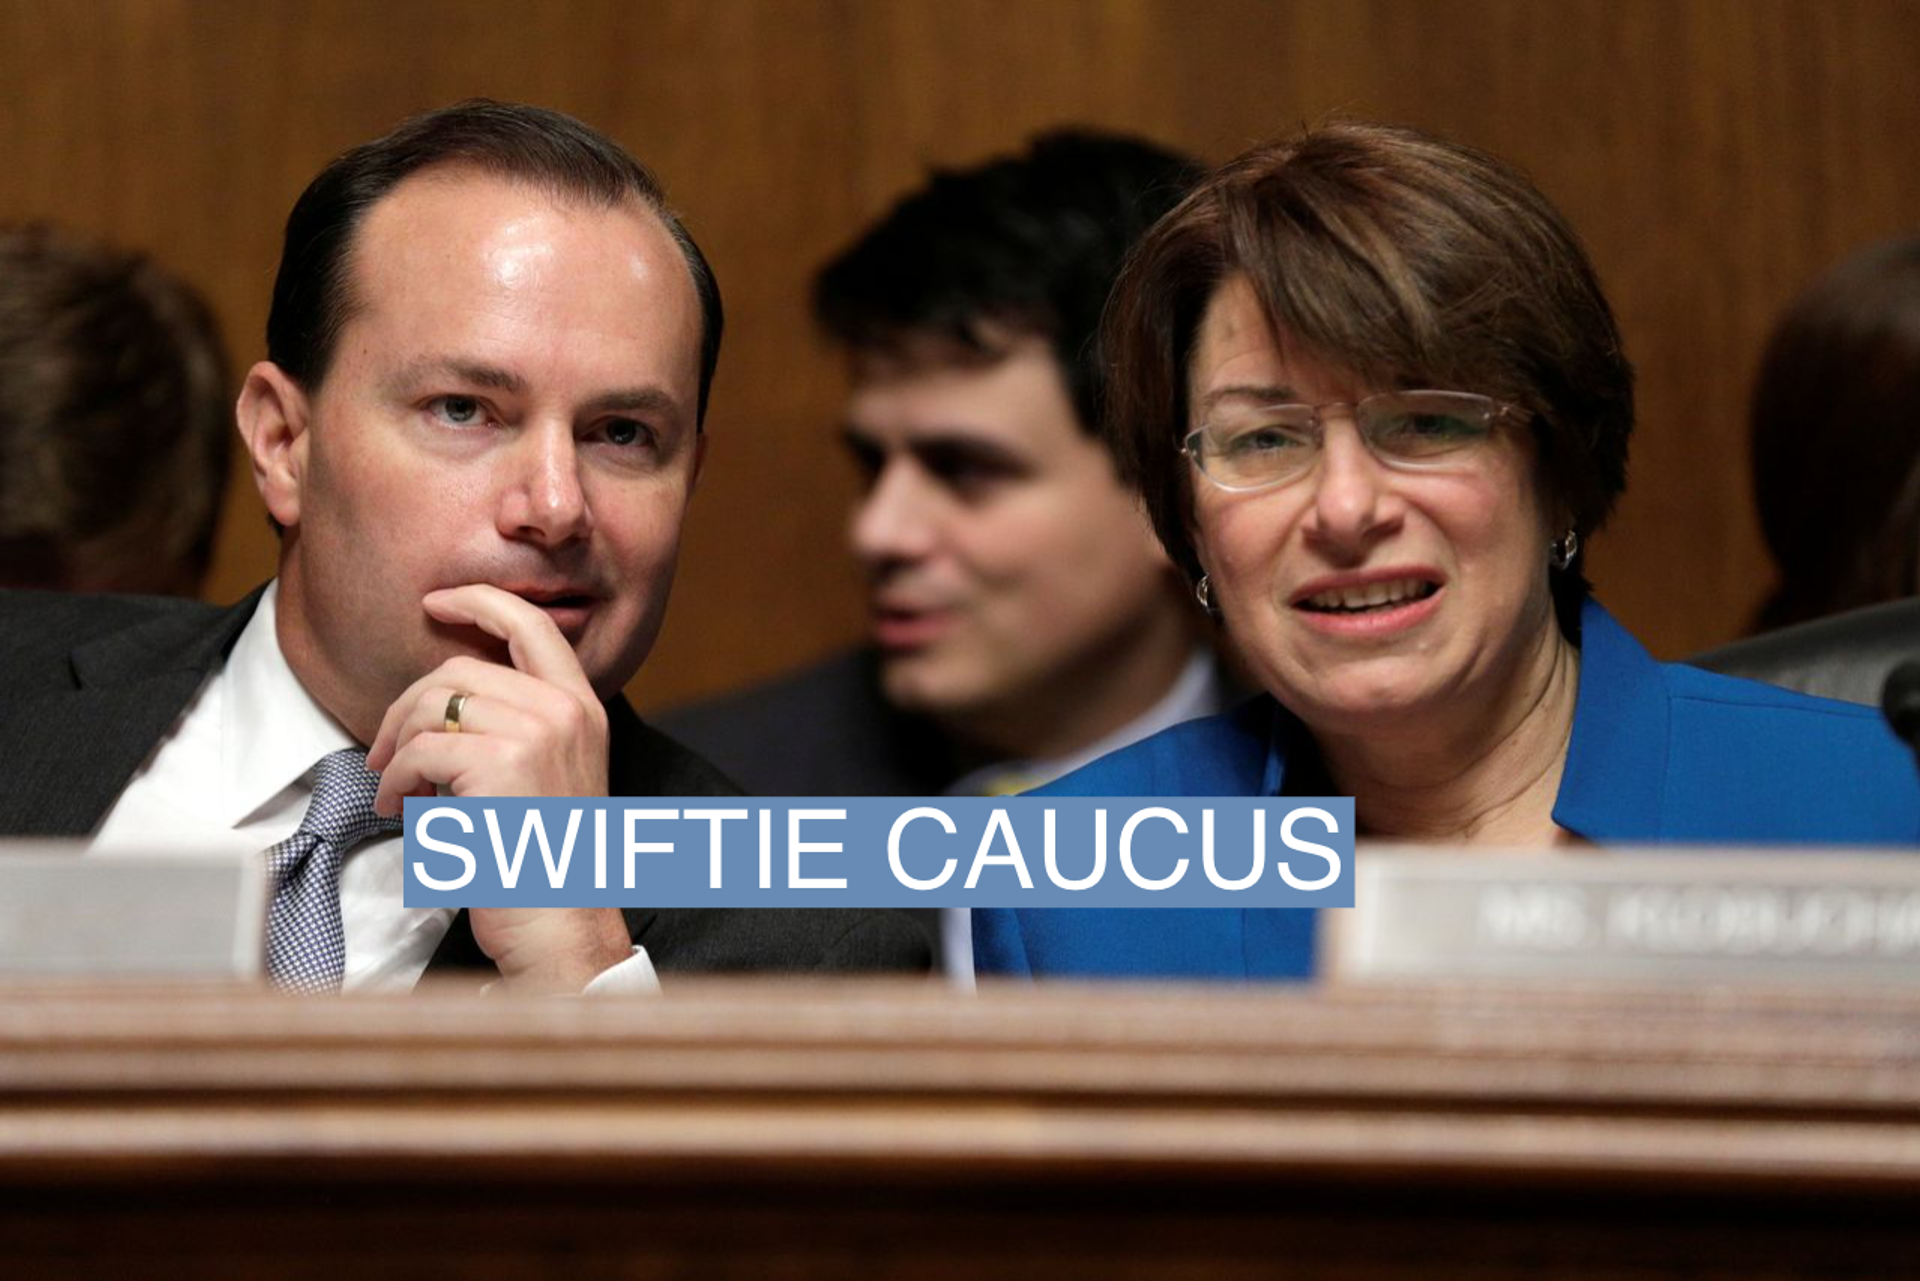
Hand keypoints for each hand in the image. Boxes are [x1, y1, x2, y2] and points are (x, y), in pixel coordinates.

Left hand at [367, 584, 631, 991]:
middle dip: (407, 707)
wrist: (562, 926)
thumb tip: (444, 699)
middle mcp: (566, 710)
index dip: (480, 602)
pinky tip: (402, 810)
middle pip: (460, 669)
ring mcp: (537, 732)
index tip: (437, 603)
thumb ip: (515, 727)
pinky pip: (419, 751)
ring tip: (398, 790)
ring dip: (397, 748)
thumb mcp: (546, 778)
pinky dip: (395, 780)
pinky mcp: (501, 764)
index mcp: (584, 709)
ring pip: (434, 705)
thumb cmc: (543, 864)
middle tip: (385, 755)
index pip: (532, 626)